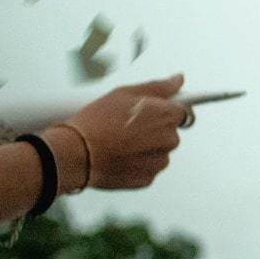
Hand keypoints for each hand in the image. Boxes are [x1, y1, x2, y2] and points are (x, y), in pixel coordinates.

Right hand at [51, 74, 191, 190]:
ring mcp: (159, 161)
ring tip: (119, 142)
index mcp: (167, 115)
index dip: (167, 110)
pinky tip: (118, 156)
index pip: (183, 111)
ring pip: (159, 151)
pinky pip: (148, 167)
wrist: (76, 153)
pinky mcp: (148, 178)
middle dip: (154, 129)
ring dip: (146, 147)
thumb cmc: (96, 122)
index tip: (159, 111)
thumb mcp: (125, 93)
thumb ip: (158, 87)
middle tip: (127, 126)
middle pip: (170, 131)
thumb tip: (177, 80)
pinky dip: (136, 163)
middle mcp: (169, 139)